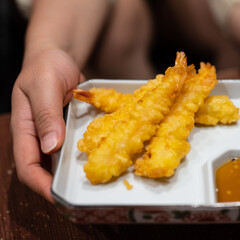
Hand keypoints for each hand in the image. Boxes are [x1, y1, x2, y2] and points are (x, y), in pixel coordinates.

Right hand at [11, 48, 84, 201]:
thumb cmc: (46, 67)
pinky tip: (95, 161)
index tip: (58, 198)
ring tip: (89, 183)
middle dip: (56, 186)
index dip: (40, 184)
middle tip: (78, 197)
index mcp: (23, 128)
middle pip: (42, 169)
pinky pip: (72, 149)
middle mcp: (37, 136)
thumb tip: (50, 147)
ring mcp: (52, 134)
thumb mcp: (44, 86)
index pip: (26, 165)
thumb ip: (46, 114)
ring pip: (58, 162)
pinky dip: (80, 157)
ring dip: (70, 174)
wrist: (58, 57)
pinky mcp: (66, 130)